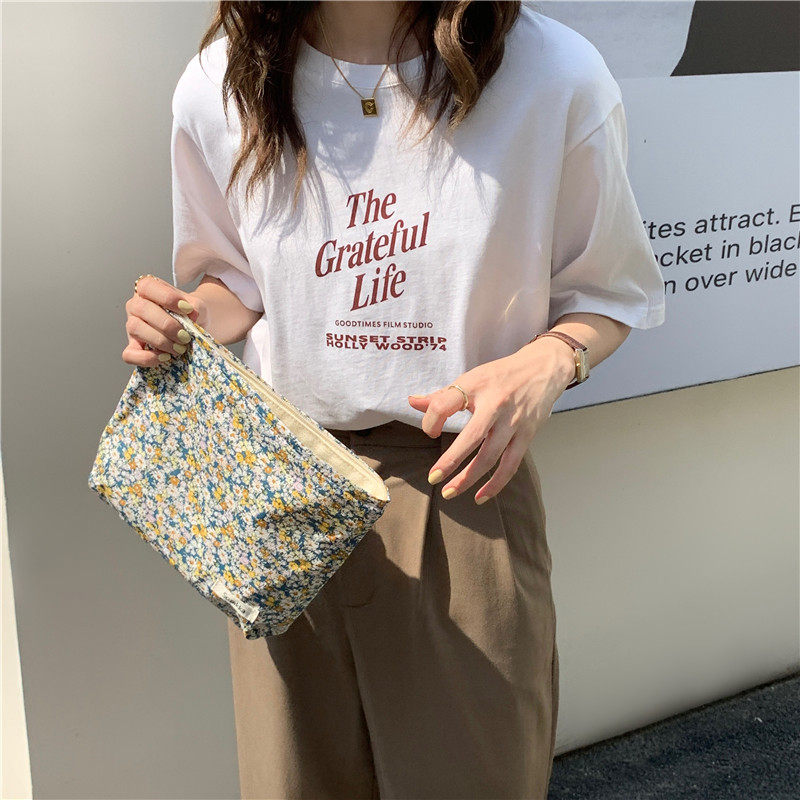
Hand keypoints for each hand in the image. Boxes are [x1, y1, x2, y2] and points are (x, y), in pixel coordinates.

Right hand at [122, 274, 206, 366]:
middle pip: (142, 309)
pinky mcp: (132, 347)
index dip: (167, 297)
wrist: (194, 329)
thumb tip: (191, 315)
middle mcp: (136, 305)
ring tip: (179, 348)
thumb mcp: (198, 306)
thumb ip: (195, 306)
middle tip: (185, 336)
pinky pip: (129, 354)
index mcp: (148, 289)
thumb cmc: (191, 315)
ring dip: (160, 341)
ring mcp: (132, 326)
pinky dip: (147, 358)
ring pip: (135, 329)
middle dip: (167, 325)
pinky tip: (165, 357)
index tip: (188, 309)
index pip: (147, 286)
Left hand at [407, 338, 575, 502]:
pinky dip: (496, 484)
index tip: (430, 432)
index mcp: (476, 386)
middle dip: (451, 460)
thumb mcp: (470, 379)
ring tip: (450, 492)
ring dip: (469, 478)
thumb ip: (441, 395)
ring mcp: (513, 422)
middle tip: (433, 478)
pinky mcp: (527, 435)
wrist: (543, 368)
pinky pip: (510, 465)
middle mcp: (496, 405)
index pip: (445, 404)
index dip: (431, 421)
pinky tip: (480, 496)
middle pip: (472, 437)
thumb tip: (413, 402)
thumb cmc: (501, 375)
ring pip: (491, 456)